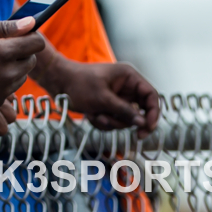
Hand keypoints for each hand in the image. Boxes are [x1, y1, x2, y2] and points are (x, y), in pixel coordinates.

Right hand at [0, 16, 43, 109]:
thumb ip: (5, 26)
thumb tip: (29, 23)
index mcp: (2, 53)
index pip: (37, 43)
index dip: (30, 35)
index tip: (21, 33)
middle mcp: (6, 74)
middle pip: (32, 60)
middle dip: (21, 51)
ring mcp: (1, 91)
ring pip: (22, 75)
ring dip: (13, 66)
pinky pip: (10, 88)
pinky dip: (3, 80)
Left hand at [36, 55, 159, 137]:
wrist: (58, 83)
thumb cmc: (79, 84)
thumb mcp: (102, 98)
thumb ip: (124, 111)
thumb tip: (144, 123)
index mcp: (128, 76)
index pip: (151, 95)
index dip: (154, 112)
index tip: (148, 128)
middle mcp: (125, 87)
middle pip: (140, 111)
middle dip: (127, 121)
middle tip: (134, 135)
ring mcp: (117, 97)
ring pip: (125, 119)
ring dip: (111, 122)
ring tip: (96, 115)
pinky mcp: (108, 106)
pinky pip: (114, 121)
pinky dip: (103, 122)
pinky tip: (91, 115)